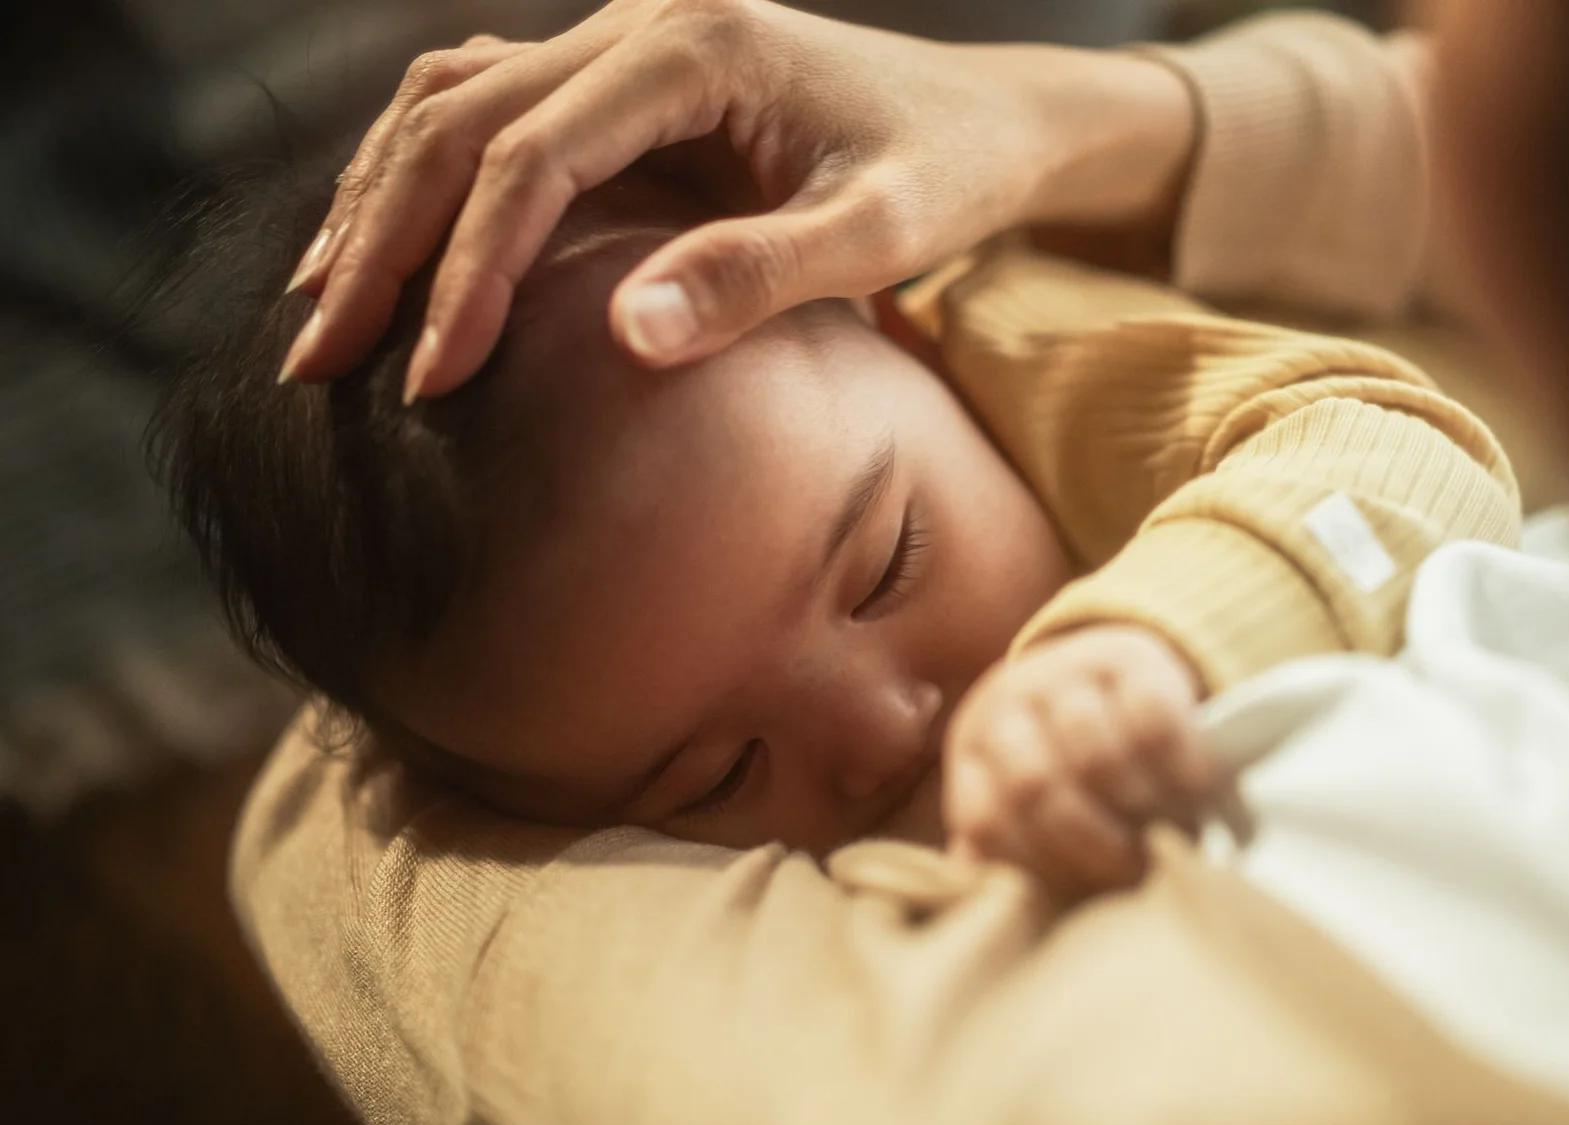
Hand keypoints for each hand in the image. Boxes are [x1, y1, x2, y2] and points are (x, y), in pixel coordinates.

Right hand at [278, 0, 1194, 398]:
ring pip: (449, 102)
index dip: (469, 272)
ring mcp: (620, 41)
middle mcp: (636, 22)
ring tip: (321, 307)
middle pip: (458, 121)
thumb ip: (759, 275)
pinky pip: (487, 107)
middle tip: (318, 360)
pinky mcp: (622, 78)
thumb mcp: (880, 233)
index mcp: (693, 45)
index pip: (533, 159)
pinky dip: (421, 176)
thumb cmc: (948, 175)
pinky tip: (386, 245)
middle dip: (382, 245)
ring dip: (377, 203)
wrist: (986, 121)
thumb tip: (624, 335)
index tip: (430, 380)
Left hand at [942, 624, 1222, 898]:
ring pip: (1095, 756)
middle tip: (1135, 872)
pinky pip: (1153, 719)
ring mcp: (1063, 671)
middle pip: (1036, 788)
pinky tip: (1200, 792)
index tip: (1082, 895)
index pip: (987, 821)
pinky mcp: (1128, 655)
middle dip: (1092, 845)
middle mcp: (1006, 702)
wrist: (1112, 670)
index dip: (1037, 866)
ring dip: (1140, 808)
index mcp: (974, 749)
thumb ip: (1012, 849)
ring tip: (1170, 836)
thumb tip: (994, 908)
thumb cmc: (1072, 762)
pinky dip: (1181, 765)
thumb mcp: (1030, 800)